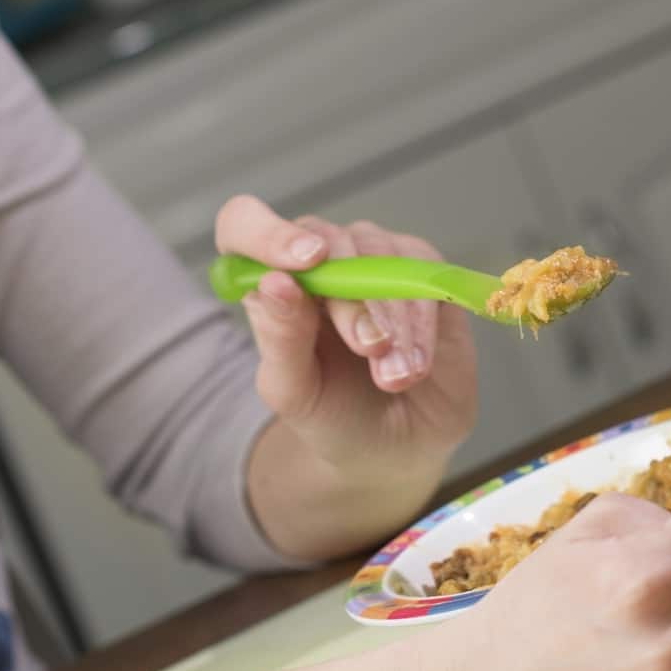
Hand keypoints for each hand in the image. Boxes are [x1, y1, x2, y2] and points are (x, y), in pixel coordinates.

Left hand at [214, 195, 476, 545]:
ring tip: (396, 376)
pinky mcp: (422, 271)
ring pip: (381, 255)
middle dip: (352, 300)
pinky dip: (422, 322)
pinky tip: (417, 362)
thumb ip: (280, 338)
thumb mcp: (294, 391)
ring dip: (394, 318)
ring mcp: (373, 259)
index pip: (246, 225)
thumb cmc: (334, 415)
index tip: (305, 262)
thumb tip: (276, 282)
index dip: (268, 233)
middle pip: (327, 241)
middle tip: (370, 351)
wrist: (396, 445)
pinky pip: (424, 272)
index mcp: (271, 282)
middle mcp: (320, 260)